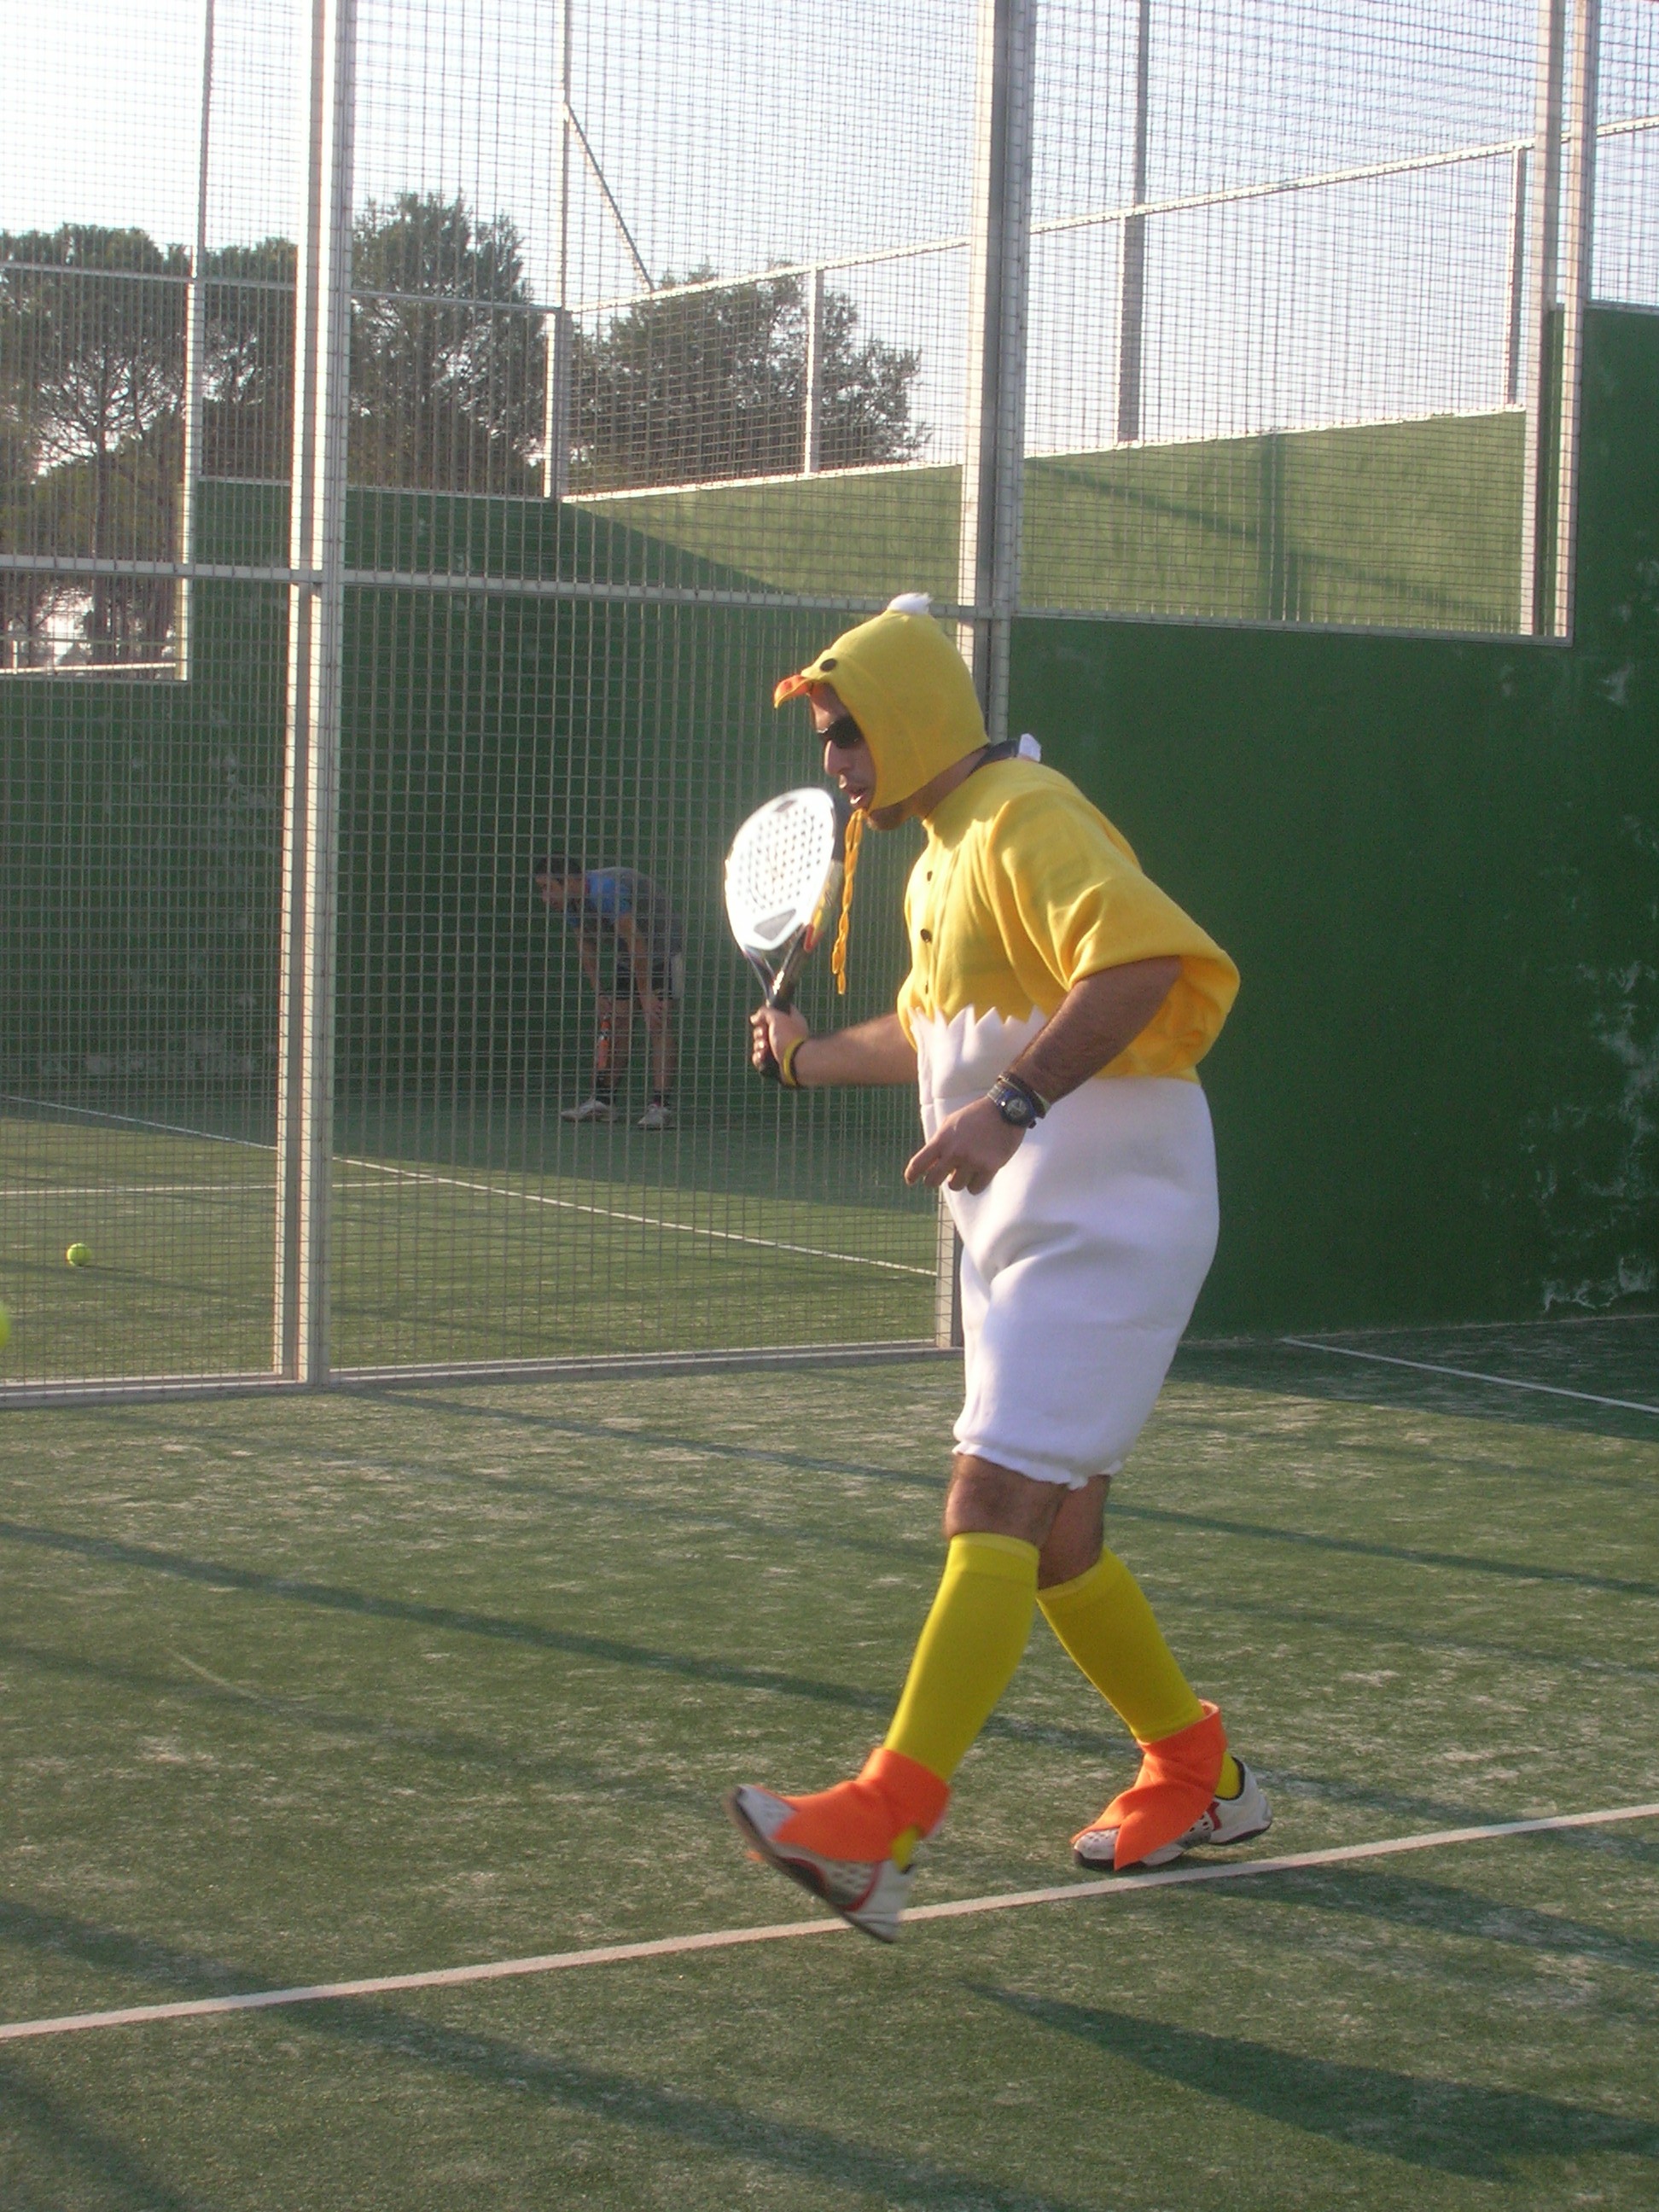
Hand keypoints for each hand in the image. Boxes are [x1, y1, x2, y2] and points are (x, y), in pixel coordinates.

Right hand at [751, 1003, 808, 1076]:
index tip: (763, 1018)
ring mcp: (779, 1049)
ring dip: (759, 1045)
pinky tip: (763, 1057)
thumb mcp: (777, 1017)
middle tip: (764, 1035)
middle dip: (759, 1033)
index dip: (767, 1014)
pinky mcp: (774, 1062)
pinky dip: (759, 1057)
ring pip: (760, 1044)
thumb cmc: (789, 1037)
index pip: (777, 1013)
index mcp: (790, 1021)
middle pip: (763, 1030)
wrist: (795, 1061)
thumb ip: (764, 1013)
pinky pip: (760, 1058)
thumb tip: (754, 1018)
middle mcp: (785, 1034)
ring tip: (765, 1048)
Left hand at [904, 1097, 1024, 1193]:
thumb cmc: (976, 1116)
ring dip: (960, 1180)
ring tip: (969, 1167)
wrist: (1005, 1109)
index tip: (910, 1180)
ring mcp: (972, 1161)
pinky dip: (976, 1183)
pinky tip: (981, 1172)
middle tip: (944, 1176)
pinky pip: (974, 1189)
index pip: (918, 1163)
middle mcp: (954, 1152)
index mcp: (942, 1139)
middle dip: (935, 1180)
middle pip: (932, 1181)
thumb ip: (939, 1142)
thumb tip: (929, 1164)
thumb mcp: (951, 1123)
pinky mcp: (989, 1168)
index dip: (911, 1174)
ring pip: (955, 1186)